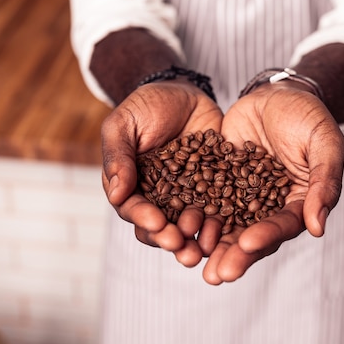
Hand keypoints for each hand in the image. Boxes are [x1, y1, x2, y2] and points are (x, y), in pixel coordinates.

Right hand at [101, 80, 222, 266]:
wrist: (184, 92)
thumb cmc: (147, 106)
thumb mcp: (124, 124)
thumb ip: (118, 156)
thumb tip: (116, 194)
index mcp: (131, 186)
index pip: (133, 209)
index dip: (144, 218)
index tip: (157, 223)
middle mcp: (157, 197)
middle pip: (160, 226)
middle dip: (170, 239)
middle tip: (182, 248)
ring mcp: (186, 195)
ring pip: (188, 225)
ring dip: (195, 239)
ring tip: (204, 250)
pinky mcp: (213, 188)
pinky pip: (216, 209)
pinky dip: (220, 222)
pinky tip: (227, 230)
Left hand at [201, 81, 343, 283]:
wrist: (276, 93)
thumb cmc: (307, 115)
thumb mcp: (324, 142)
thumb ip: (324, 182)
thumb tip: (318, 228)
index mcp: (299, 202)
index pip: (283, 225)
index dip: (266, 236)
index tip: (246, 245)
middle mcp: (270, 206)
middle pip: (252, 235)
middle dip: (234, 255)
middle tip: (216, 275)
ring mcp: (243, 195)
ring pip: (226, 225)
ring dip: (210, 245)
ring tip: (191, 261)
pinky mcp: (220, 182)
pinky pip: (206, 201)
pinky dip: (193, 216)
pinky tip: (176, 228)